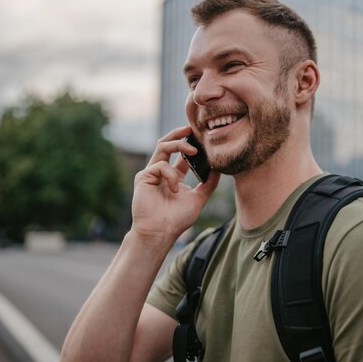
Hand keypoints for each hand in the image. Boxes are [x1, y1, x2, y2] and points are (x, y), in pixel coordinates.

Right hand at [130, 126, 219, 245]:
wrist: (160, 233)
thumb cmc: (177, 219)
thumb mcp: (198, 199)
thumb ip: (208, 184)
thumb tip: (219, 170)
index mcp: (174, 176)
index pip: (181, 155)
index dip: (191, 144)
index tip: (204, 139)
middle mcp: (162, 172)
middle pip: (168, 144)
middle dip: (180, 134)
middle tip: (192, 129)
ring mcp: (151, 174)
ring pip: (162, 147)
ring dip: (178, 144)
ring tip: (193, 150)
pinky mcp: (143, 177)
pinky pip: (159, 165)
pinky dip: (171, 175)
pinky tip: (175, 189)